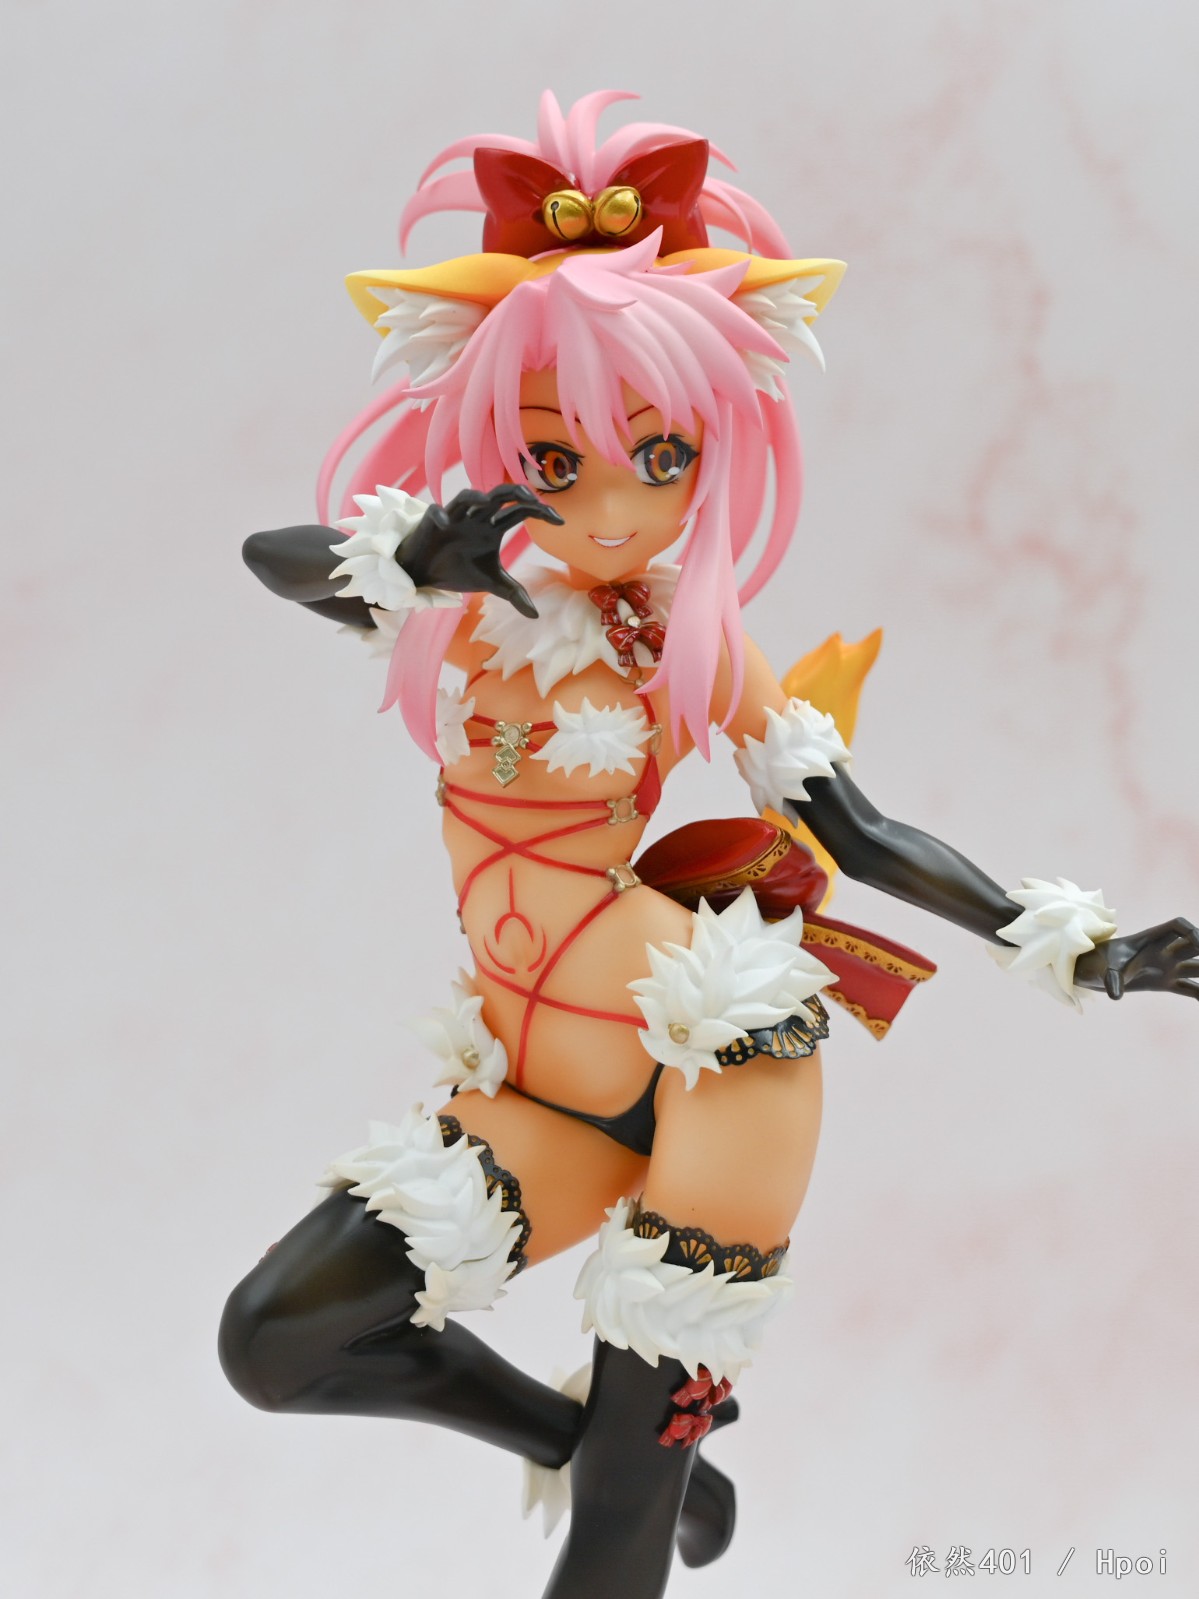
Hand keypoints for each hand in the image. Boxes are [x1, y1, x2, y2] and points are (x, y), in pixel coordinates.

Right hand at [399, 484, 561, 618]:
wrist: (427, 574)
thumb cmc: (459, 570)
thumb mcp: (491, 583)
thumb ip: (514, 593)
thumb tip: (536, 616)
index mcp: (494, 526)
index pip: (520, 511)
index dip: (539, 511)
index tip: (559, 521)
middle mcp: (477, 517)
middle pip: (497, 496)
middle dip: (513, 492)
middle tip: (530, 496)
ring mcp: (455, 518)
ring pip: (466, 497)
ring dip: (475, 496)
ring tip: (486, 501)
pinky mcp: (431, 524)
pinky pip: (434, 512)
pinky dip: (439, 515)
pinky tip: (445, 523)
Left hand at [1074, 916, 1198, 1000]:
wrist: (1097, 972)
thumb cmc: (1101, 964)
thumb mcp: (1106, 970)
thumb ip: (1112, 980)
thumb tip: (1113, 995)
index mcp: (1150, 939)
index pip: (1176, 926)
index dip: (1189, 931)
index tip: (1196, 941)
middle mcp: (1163, 951)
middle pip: (1192, 946)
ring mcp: (1168, 967)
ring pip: (1196, 968)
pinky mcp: (1166, 983)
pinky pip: (1190, 988)